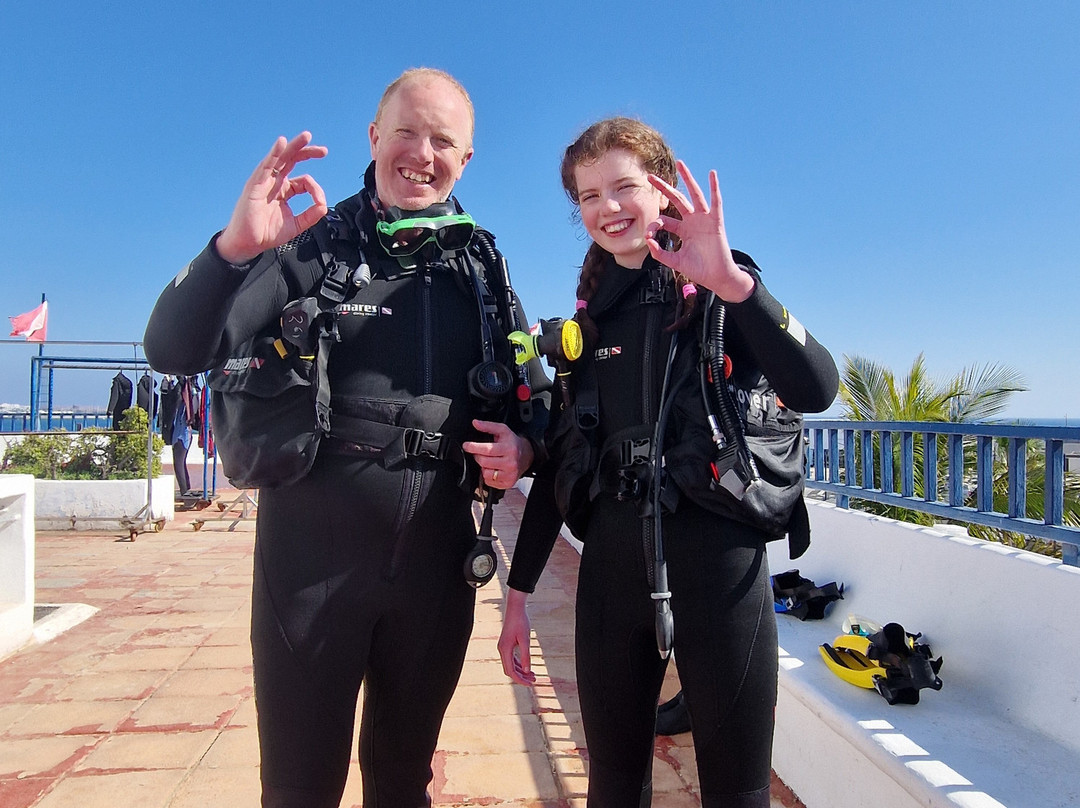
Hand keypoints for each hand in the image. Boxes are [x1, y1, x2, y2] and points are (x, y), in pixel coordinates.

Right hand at [216, 132, 328, 264]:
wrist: (248, 243)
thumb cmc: (266, 233)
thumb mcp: (296, 225)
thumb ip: (311, 215)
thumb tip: (324, 206)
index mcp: (284, 190)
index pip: (304, 181)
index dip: (316, 190)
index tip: (320, 203)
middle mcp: (275, 182)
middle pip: (292, 160)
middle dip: (308, 152)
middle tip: (323, 151)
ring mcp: (264, 181)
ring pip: (280, 158)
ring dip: (294, 146)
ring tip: (306, 137)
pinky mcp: (255, 184)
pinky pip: (266, 165)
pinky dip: (274, 153)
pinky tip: (282, 143)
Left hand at [462, 420, 534, 488]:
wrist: (527, 455)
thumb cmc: (512, 443)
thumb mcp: (503, 430)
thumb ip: (488, 426)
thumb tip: (475, 423)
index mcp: (509, 449)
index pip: (487, 450)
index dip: (474, 447)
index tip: (466, 445)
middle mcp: (510, 463)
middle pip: (484, 462)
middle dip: (477, 456)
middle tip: (479, 453)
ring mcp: (509, 474)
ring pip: (485, 474)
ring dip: (483, 467)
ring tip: (488, 461)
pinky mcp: (507, 483)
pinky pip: (489, 482)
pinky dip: (487, 476)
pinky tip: (493, 469)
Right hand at [498, 588, 536, 684]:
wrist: (515, 608)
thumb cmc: (521, 622)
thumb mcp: (525, 639)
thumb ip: (525, 655)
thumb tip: (527, 670)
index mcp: (505, 650)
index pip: (511, 671)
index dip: (520, 680)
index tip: (530, 685)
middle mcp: (502, 650)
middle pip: (510, 670)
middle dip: (521, 677)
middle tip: (534, 681)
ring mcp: (504, 647)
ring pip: (511, 665)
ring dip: (521, 671)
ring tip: (533, 675)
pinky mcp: (507, 644)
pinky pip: (512, 659)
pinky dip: (519, 664)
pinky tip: (527, 666)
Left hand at [645, 160, 754, 302]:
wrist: (716, 278)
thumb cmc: (699, 270)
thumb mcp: (675, 261)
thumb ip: (660, 253)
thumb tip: (648, 242)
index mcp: (683, 230)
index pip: (664, 220)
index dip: (654, 226)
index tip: (648, 237)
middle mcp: (693, 221)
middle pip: (677, 199)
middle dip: (664, 188)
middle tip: (650, 176)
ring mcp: (704, 220)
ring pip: (694, 195)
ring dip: (688, 179)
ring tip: (680, 164)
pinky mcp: (716, 222)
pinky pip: (716, 202)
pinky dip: (714, 188)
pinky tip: (712, 174)